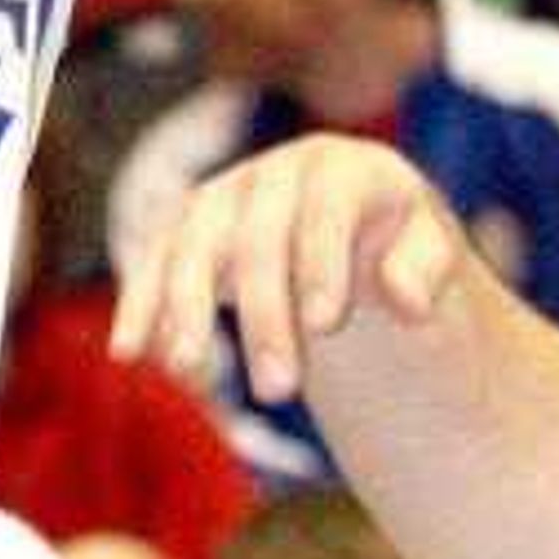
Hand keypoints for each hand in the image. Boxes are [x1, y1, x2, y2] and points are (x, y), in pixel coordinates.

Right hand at [112, 133, 468, 410]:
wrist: (354, 228)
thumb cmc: (398, 245)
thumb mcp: (431, 252)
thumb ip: (428, 269)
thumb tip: (406, 301)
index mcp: (343, 168)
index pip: (325, 210)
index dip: (321, 263)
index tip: (323, 324)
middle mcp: (276, 173)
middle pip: (258, 239)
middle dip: (264, 314)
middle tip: (279, 390)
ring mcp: (224, 196)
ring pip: (194, 246)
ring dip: (188, 311)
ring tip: (191, 374)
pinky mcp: (187, 229)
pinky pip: (154, 262)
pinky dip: (140, 304)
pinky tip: (128, 352)